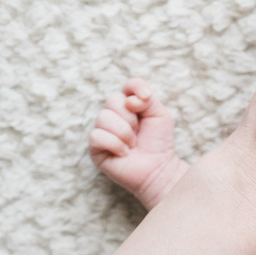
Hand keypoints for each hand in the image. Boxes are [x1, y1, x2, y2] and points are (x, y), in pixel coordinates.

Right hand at [89, 78, 187, 209]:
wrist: (158, 168)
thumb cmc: (159, 142)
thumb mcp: (160, 116)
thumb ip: (148, 101)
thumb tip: (129, 100)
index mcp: (129, 105)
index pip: (128, 85)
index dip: (135, 87)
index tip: (147, 97)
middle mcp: (113, 115)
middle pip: (113, 100)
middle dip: (131, 117)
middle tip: (139, 132)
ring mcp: (102, 130)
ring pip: (103, 117)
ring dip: (124, 133)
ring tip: (133, 144)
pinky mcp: (94, 147)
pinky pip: (98, 136)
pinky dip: (116, 145)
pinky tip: (124, 153)